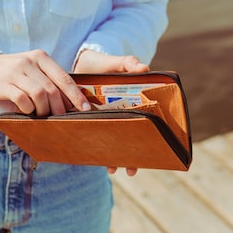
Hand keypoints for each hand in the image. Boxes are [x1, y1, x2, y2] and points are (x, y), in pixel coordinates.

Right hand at [0, 49, 90, 115]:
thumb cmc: (15, 72)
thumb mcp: (34, 69)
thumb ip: (51, 79)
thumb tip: (73, 99)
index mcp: (41, 57)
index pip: (64, 78)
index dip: (76, 95)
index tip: (85, 108)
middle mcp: (29, 62)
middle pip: (53, 89)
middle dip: (59, 108)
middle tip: (61, 118)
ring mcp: (16, 71)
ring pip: (39, 94)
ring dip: (44, 110)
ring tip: (42, 115)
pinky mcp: (3, 83)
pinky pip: (22, 99)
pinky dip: (28, 109)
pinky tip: (27, 110)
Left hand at [74, 50, 149, 175]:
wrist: (79, 63)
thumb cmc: (102, 64)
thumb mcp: (116, 63)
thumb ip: (128, 64)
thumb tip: (145, 68)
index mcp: (130, 104)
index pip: (143, 125)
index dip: (149, 140)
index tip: (153, 154)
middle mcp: (118, 114)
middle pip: (127, 138)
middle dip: (130, 156)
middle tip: (129, 169)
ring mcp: (102, 118)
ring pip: (110, 141)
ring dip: (111, 156)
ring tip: (111, 168)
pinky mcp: (86, 118)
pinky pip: (91, 134)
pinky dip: (91, 146)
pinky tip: (90, 156)